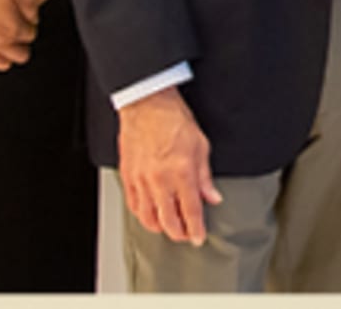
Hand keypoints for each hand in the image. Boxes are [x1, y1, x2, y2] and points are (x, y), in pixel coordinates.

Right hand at [0, 0, 39, 72]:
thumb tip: (34, 20)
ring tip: (1, 45)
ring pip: (3, 65)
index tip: (22, 23)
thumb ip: (29, 6)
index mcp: (13, 29)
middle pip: (21, 55)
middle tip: (15, 37)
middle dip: (21, 46)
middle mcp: (0, 44)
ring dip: (5, 56)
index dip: (27, 28)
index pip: (30, 36)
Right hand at [118, 87, 221, 245]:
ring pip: (148, 217)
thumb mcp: (201, 145)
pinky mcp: (127, 177)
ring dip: (160, 227)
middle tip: (186, 236)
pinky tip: (149, 215)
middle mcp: (159, 180)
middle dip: (179, 233)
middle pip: (168, 221)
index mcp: (181, 173)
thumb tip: (212, 197)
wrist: (147, 104)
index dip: (196, 229)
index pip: (191, 211)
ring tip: (169, 228)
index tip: (199, 237)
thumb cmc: (173, 119)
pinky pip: (133, 205)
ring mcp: (141, 180)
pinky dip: (142, 215)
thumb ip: (205, 176)